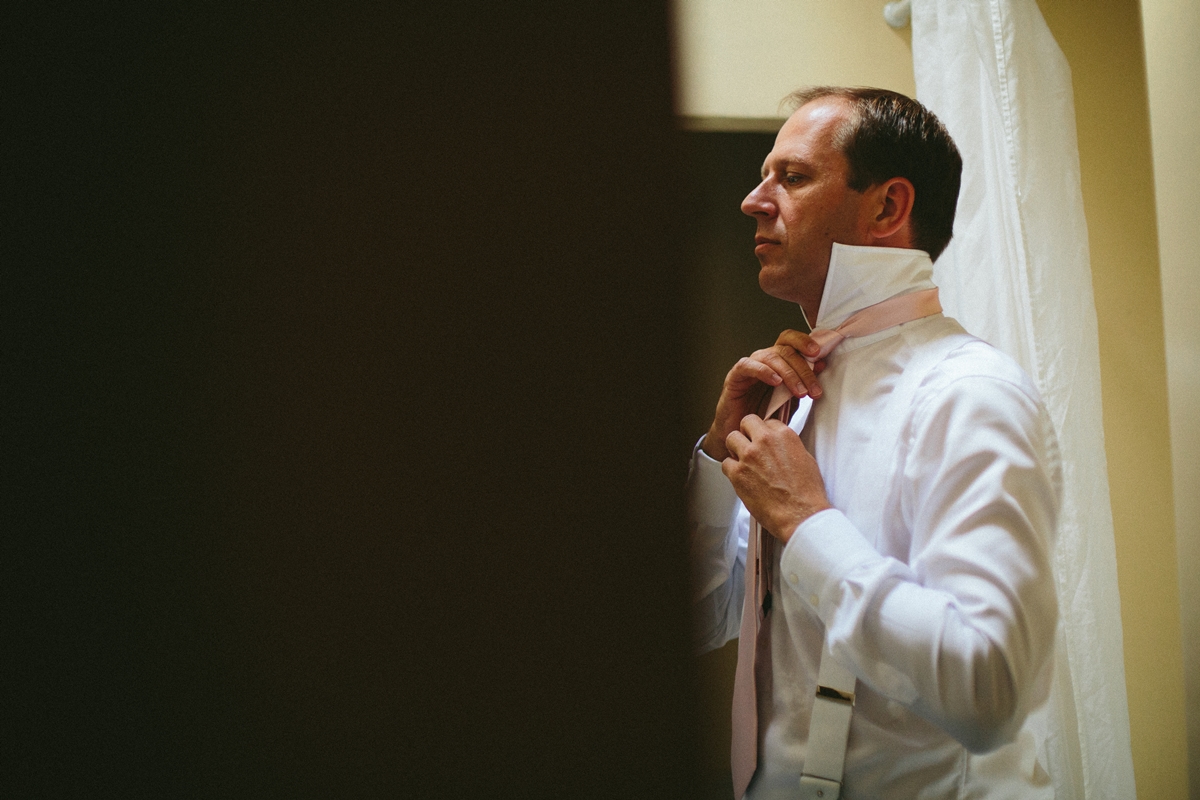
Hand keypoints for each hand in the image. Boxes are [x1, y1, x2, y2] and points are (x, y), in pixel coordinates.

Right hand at [701, 329, 825, 461]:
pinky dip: (764, 371)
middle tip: (813, 389)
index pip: (791, 340)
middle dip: (804, 369)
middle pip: (786, 350)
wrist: (743, 434)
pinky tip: (776, 381)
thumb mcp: (791, 399)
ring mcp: (749, 366)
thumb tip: (822, 364)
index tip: (818, 354)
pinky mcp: (735, 376)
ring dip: (789, 374)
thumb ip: (804, 381)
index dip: (804, 342)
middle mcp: (764, 359)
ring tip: (799, 392)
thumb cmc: (765, 416)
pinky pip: (748, 365)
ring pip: (771, 357)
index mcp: (778, 361)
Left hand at [721, 414, 831, 542]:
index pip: (767, 422)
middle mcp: (765, 441)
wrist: (800, 514)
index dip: (764, 433)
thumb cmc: (807, 492)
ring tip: (743, 462)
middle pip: (747, 422)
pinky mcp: (737, 473)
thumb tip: (779, 446)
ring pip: (731, 438)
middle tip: (750, 447)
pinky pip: (725, 463)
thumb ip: (788, 446)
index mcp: (785, 435)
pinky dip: (731, 470)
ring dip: (735, 449)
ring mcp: (749, 455)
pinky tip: (741, 478)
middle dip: (747, 433)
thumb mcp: (805, 459)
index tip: (764, 443)